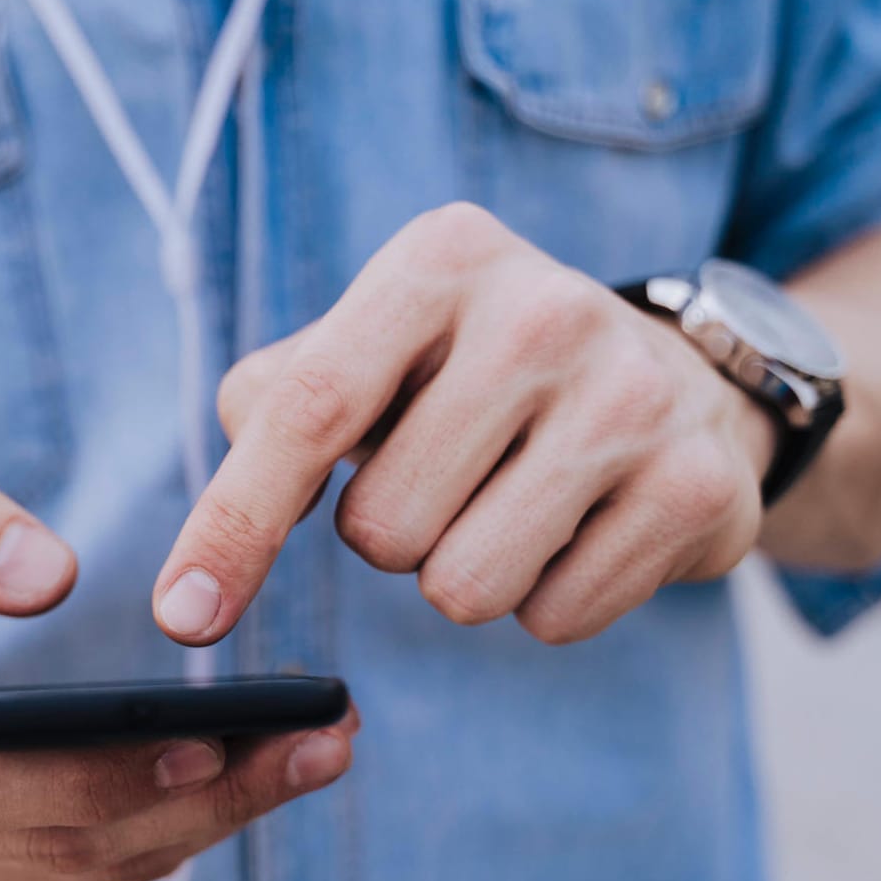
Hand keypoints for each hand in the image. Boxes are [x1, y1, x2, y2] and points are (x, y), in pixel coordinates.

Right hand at [0, 446, 357, 880]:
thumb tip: (46, 577)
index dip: (79, 775)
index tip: (200, 739)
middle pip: (50, 838)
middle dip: (194, 799)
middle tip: (319, 742)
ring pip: (85, 864)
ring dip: (211, 818)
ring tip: (320, 752)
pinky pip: (91, 860)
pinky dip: (183, 822)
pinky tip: (263, 772)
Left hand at [154, 203, 774, 646]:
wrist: (671, 377)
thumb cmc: (474, 373)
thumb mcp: (374, 347)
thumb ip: (276, 404)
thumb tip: (211, 549)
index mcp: (440, 259)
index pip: (310, 410)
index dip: (233, 525)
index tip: (181, 617)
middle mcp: (544, 311)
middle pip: (382, 530)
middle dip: (391, 535)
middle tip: (450, 475)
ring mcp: (634, 399)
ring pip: (464, 590)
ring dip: (464, 574)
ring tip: (512, 500)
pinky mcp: (700, 488)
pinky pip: (554, 620)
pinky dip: (544, 599)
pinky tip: (580, 526)